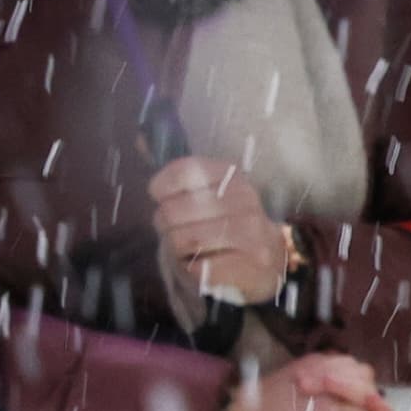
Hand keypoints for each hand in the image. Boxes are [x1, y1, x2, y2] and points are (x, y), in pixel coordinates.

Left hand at [151, 154, 299, 317]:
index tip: (158, 195)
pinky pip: (199, 267)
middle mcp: (246, 202)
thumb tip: (139, 141)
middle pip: (178, 209)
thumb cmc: (231, 228)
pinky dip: (191, 269)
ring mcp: (251, 236)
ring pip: (186, 239)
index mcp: (235, 178)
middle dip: (165, 223)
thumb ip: (182, 176)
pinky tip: (200, 265)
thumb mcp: (213, 195)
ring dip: (176, 247)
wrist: (271, 266)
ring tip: (185, 248)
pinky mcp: (250, 267)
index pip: (189, 171)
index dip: (163, 184)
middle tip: (171, 230)